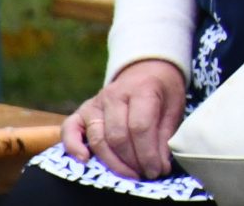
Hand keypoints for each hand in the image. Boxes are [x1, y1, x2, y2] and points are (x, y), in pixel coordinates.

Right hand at [62, 58, 185, 178]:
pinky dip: (73, 146)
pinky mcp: (82, 110)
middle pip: (118, 136)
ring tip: (129, 174)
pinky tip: (85, 160)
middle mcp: (114, 94)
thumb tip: (160, 166)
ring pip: (97, 138)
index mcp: (141, 89)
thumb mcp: (174, 107)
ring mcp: (95, 102)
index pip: (140, 127)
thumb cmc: (162, 91)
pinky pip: (69, 129)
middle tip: (145, 174)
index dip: (148, 153)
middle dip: (132, 161)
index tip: (157, 170)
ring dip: (112, 162)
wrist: (146, 70)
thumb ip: (165, 135)